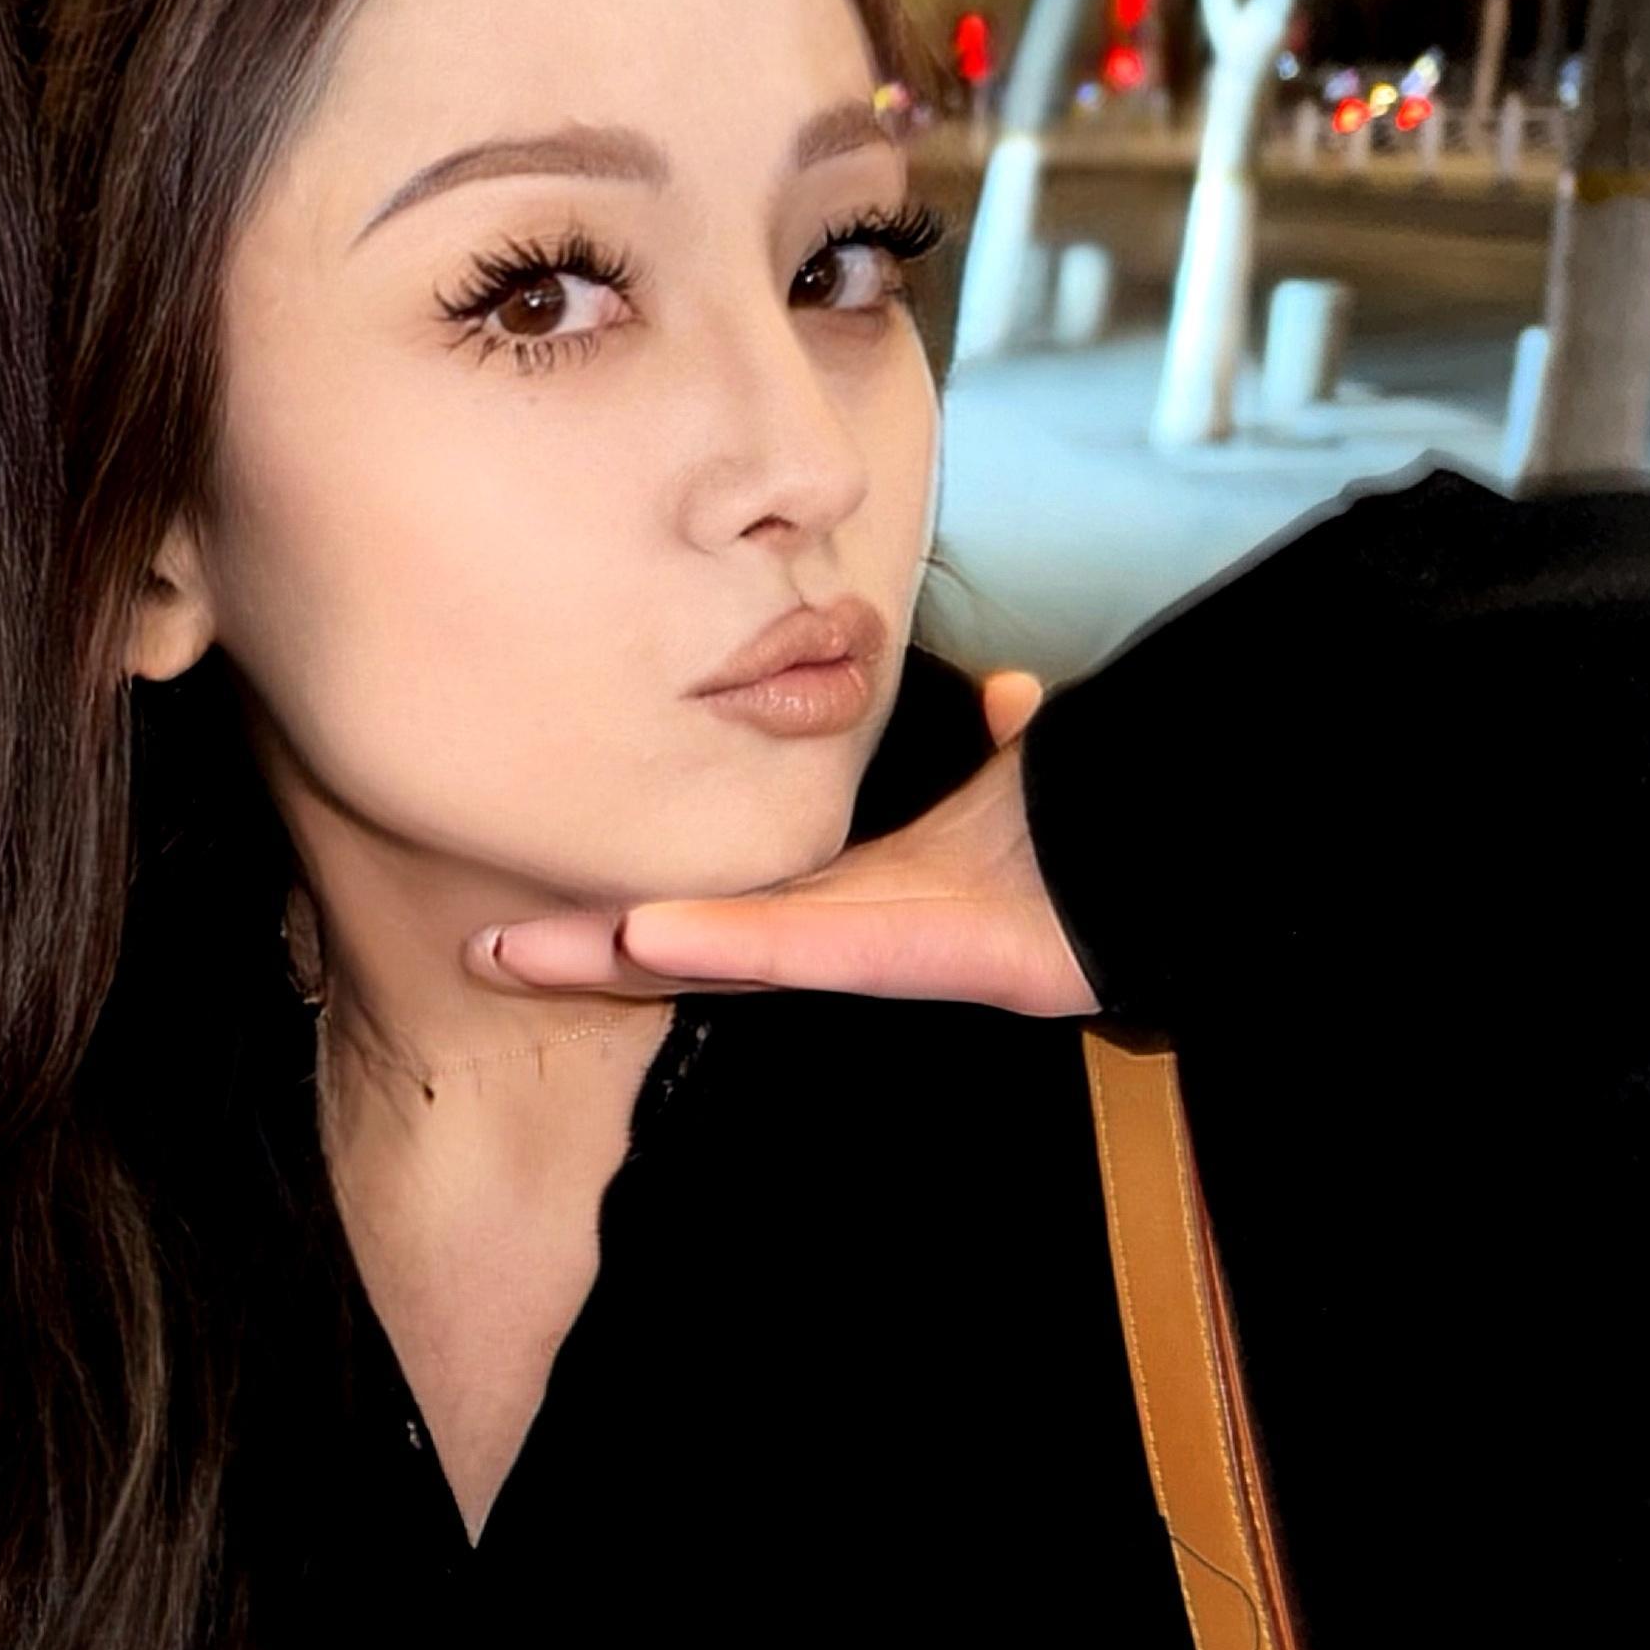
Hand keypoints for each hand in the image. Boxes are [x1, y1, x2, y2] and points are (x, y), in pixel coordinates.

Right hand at [483, 669, 1098, 1018]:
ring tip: (520, 952)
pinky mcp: (904, 957)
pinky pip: (799, 948)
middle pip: (689, 945)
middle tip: (484, 950)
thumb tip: (1008, 692)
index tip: (567, 900)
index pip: (731, 905)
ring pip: (719, 955)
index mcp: (865, 896)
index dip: (647, 903)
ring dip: (616, 958)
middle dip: (586, 951)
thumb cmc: (1096, 835)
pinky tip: (643, 933)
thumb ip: (1005, 740)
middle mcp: (847, 935)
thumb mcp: (1030, 772)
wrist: (1166, 867)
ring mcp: (867, 953)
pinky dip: (722, 942)